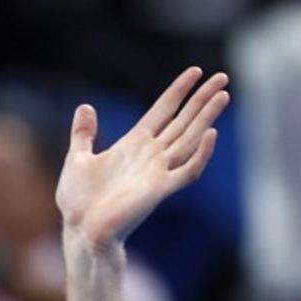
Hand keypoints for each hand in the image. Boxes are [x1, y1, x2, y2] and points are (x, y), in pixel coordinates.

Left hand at [55, 67, 228, 249]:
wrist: (79, 229)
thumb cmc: (78, 200)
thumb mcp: (77, 158)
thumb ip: (84, 133)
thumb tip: (85, 107)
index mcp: (133, 144)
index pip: (162, 111)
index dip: (178, 91)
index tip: (195, 71)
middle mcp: (150, 155)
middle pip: (183, 121)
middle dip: (202, 99)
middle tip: (223, 77)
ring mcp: (157, 172)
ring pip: (189, 140)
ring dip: (206, 118)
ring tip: (223, 95)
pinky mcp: (159, 190)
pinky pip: (186, 171)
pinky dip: (200, 155)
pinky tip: (210, 134)